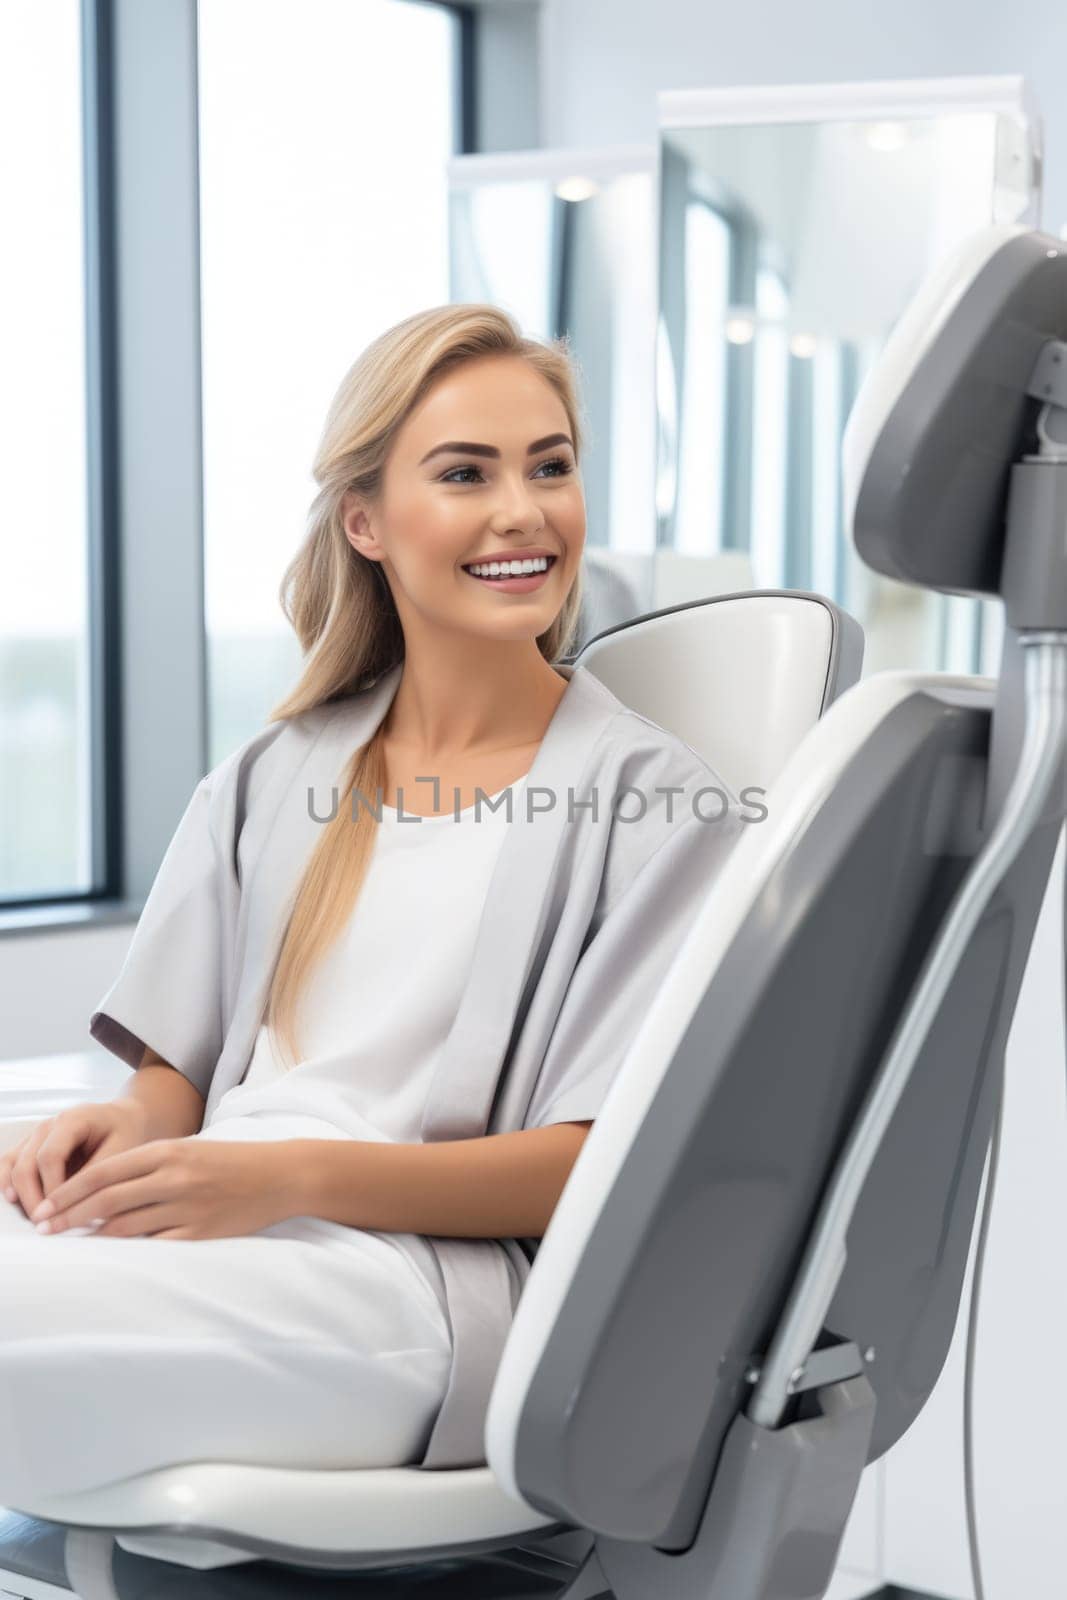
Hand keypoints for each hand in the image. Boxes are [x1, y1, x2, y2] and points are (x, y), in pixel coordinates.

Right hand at [2, 1098, 150, 1218]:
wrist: (123, 1119)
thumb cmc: (125, 1132)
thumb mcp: (122, 1151)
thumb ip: (98, 1175)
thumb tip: (79, 1206)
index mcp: (72, 1120)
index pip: (50, 1157)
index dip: (51, 1188)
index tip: (60, 1214)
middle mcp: (48, 1126)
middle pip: (26, 1163)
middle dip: (32, 1197)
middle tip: (45, 1224)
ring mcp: (36, 1135)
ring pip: (13, 1165)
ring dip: (19, 1194)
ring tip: (34, 1218)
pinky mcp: (31, 1147)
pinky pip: (10, 1164)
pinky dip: (8, 1183)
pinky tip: (15, 1201)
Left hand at [28, 1137, 295, 1240]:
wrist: (281, 1175)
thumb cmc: (232, 1162)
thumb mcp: (189, 1151)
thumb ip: (150, 1166)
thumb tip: (104, 1192)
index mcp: (168, 1151)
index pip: (104, 1171)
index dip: (69, 1191)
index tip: (45, 1207)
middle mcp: (173, 1177)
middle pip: (106, 1199)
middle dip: (69, 1216)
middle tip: (44, 1229)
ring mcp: (187, 1206)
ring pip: (126, 1224)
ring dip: (94, 1235)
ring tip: (73, 1242)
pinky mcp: (201, 1232)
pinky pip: (156, 1244)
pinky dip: (131, 1249)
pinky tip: (115, 1254)